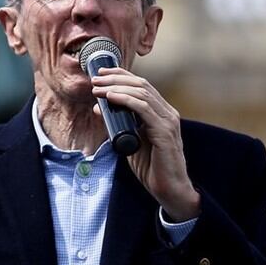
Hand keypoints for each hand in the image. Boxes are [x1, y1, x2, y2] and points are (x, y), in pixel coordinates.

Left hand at [91, 67, 200, 221]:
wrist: (169, 189)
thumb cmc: (152, 167)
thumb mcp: (129, 141)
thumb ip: (116, 125)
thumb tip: (97, 108)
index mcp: (161, 113)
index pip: (142, 86)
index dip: (121, 76)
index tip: (100, 74)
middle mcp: (167, 113)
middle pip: (141, 85)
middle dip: (116, 78)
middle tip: (95, 79)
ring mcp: (168, 121)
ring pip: (142, 93)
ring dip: (116, 88)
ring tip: (98, 89)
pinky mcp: (165, 132)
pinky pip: (143, 109)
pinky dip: (126, 100)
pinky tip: (111, 98)